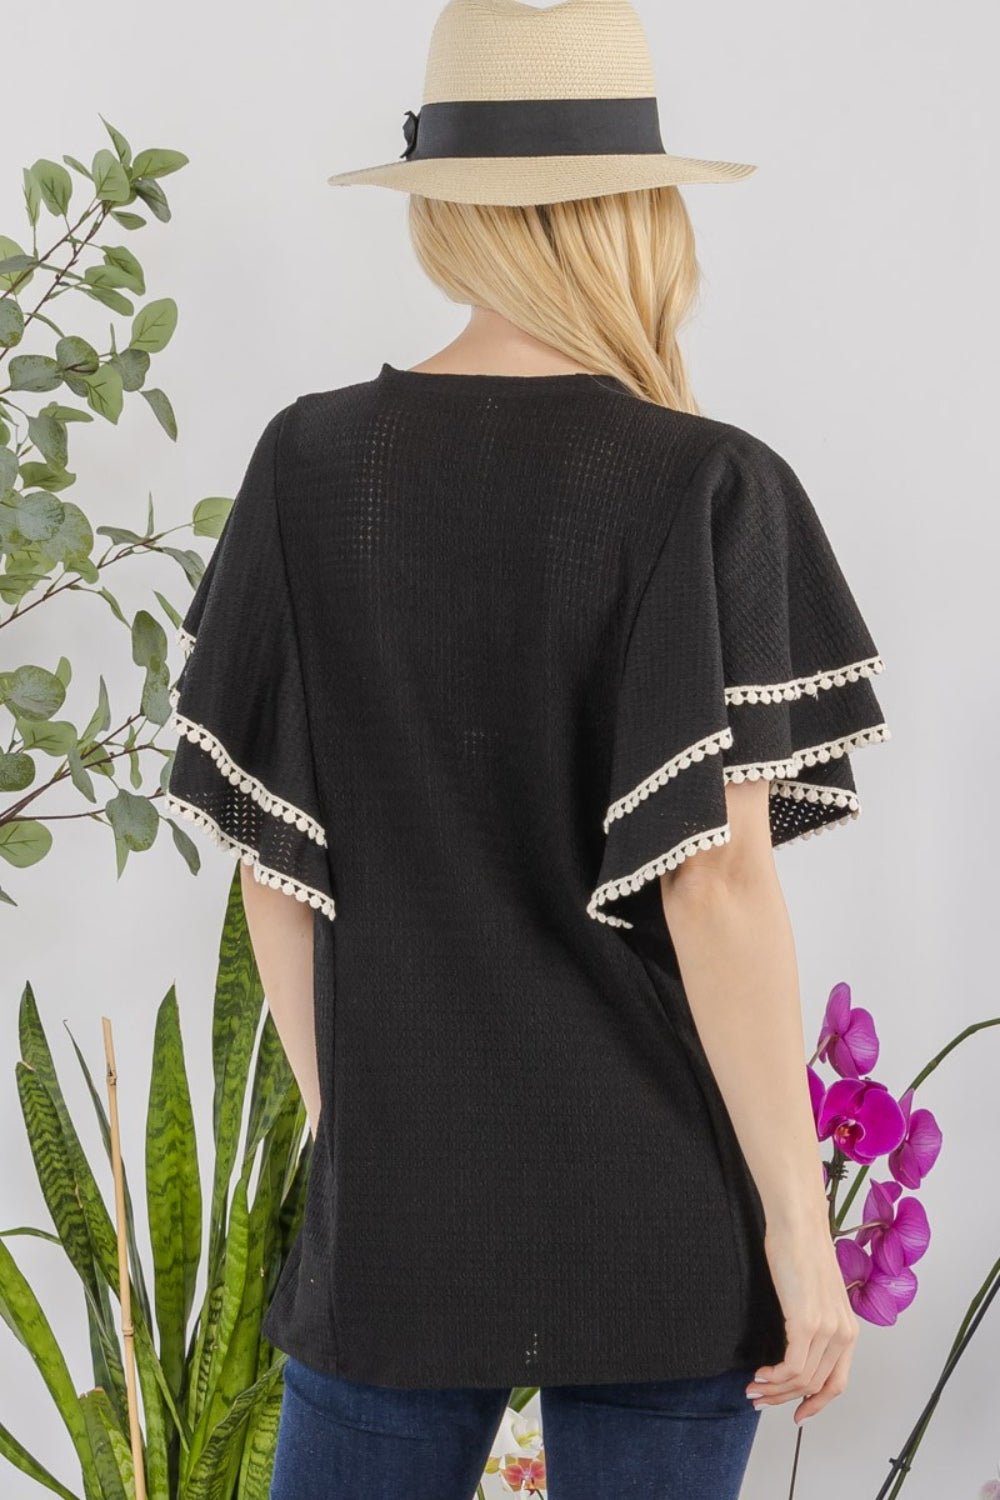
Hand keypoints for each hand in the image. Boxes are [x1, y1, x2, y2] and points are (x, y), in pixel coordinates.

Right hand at [746, 1217, 859, 1423]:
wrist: (797, 1224)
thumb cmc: (800, 1250)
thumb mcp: (815, 1294)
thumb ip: (814, 1322)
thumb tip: (794, 1346)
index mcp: (849, 1329)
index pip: (837, 1383)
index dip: (816, 1404)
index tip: (797, 1413)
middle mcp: (843, 1334)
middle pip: (815, 1386)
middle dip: (785, 1399)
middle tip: (759, 1399)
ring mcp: (826, 1329)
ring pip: (802, 1380)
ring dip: (774, 1390)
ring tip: (753, 1388)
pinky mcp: (806, 1322)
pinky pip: (792, 1367)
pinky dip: (774, 1378)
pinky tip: (759, 1373)